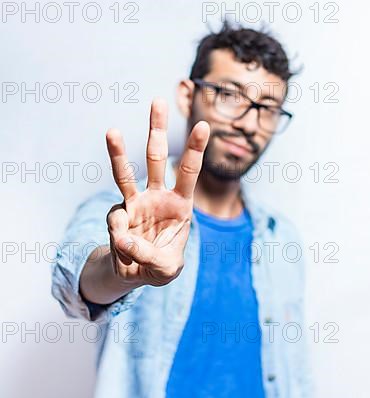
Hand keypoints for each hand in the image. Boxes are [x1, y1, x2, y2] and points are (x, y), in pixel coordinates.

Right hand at [105, 98, 209, 286]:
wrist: (138, 273)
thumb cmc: (162, 265)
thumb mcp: (166, 268)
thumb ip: (149, 254)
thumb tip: (123, 238)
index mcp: (180, 204)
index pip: (188, 172)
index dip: (195, 149)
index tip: (204, 125)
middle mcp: (157, 196)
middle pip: (156, 157)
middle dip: (157, 129)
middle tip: (158, 101)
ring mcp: (134, 203)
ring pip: (124, 173)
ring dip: (118, 151)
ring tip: (113, 131)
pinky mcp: (117, 216)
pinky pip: (116, 224)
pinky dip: (120, 241)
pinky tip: (128, 254)